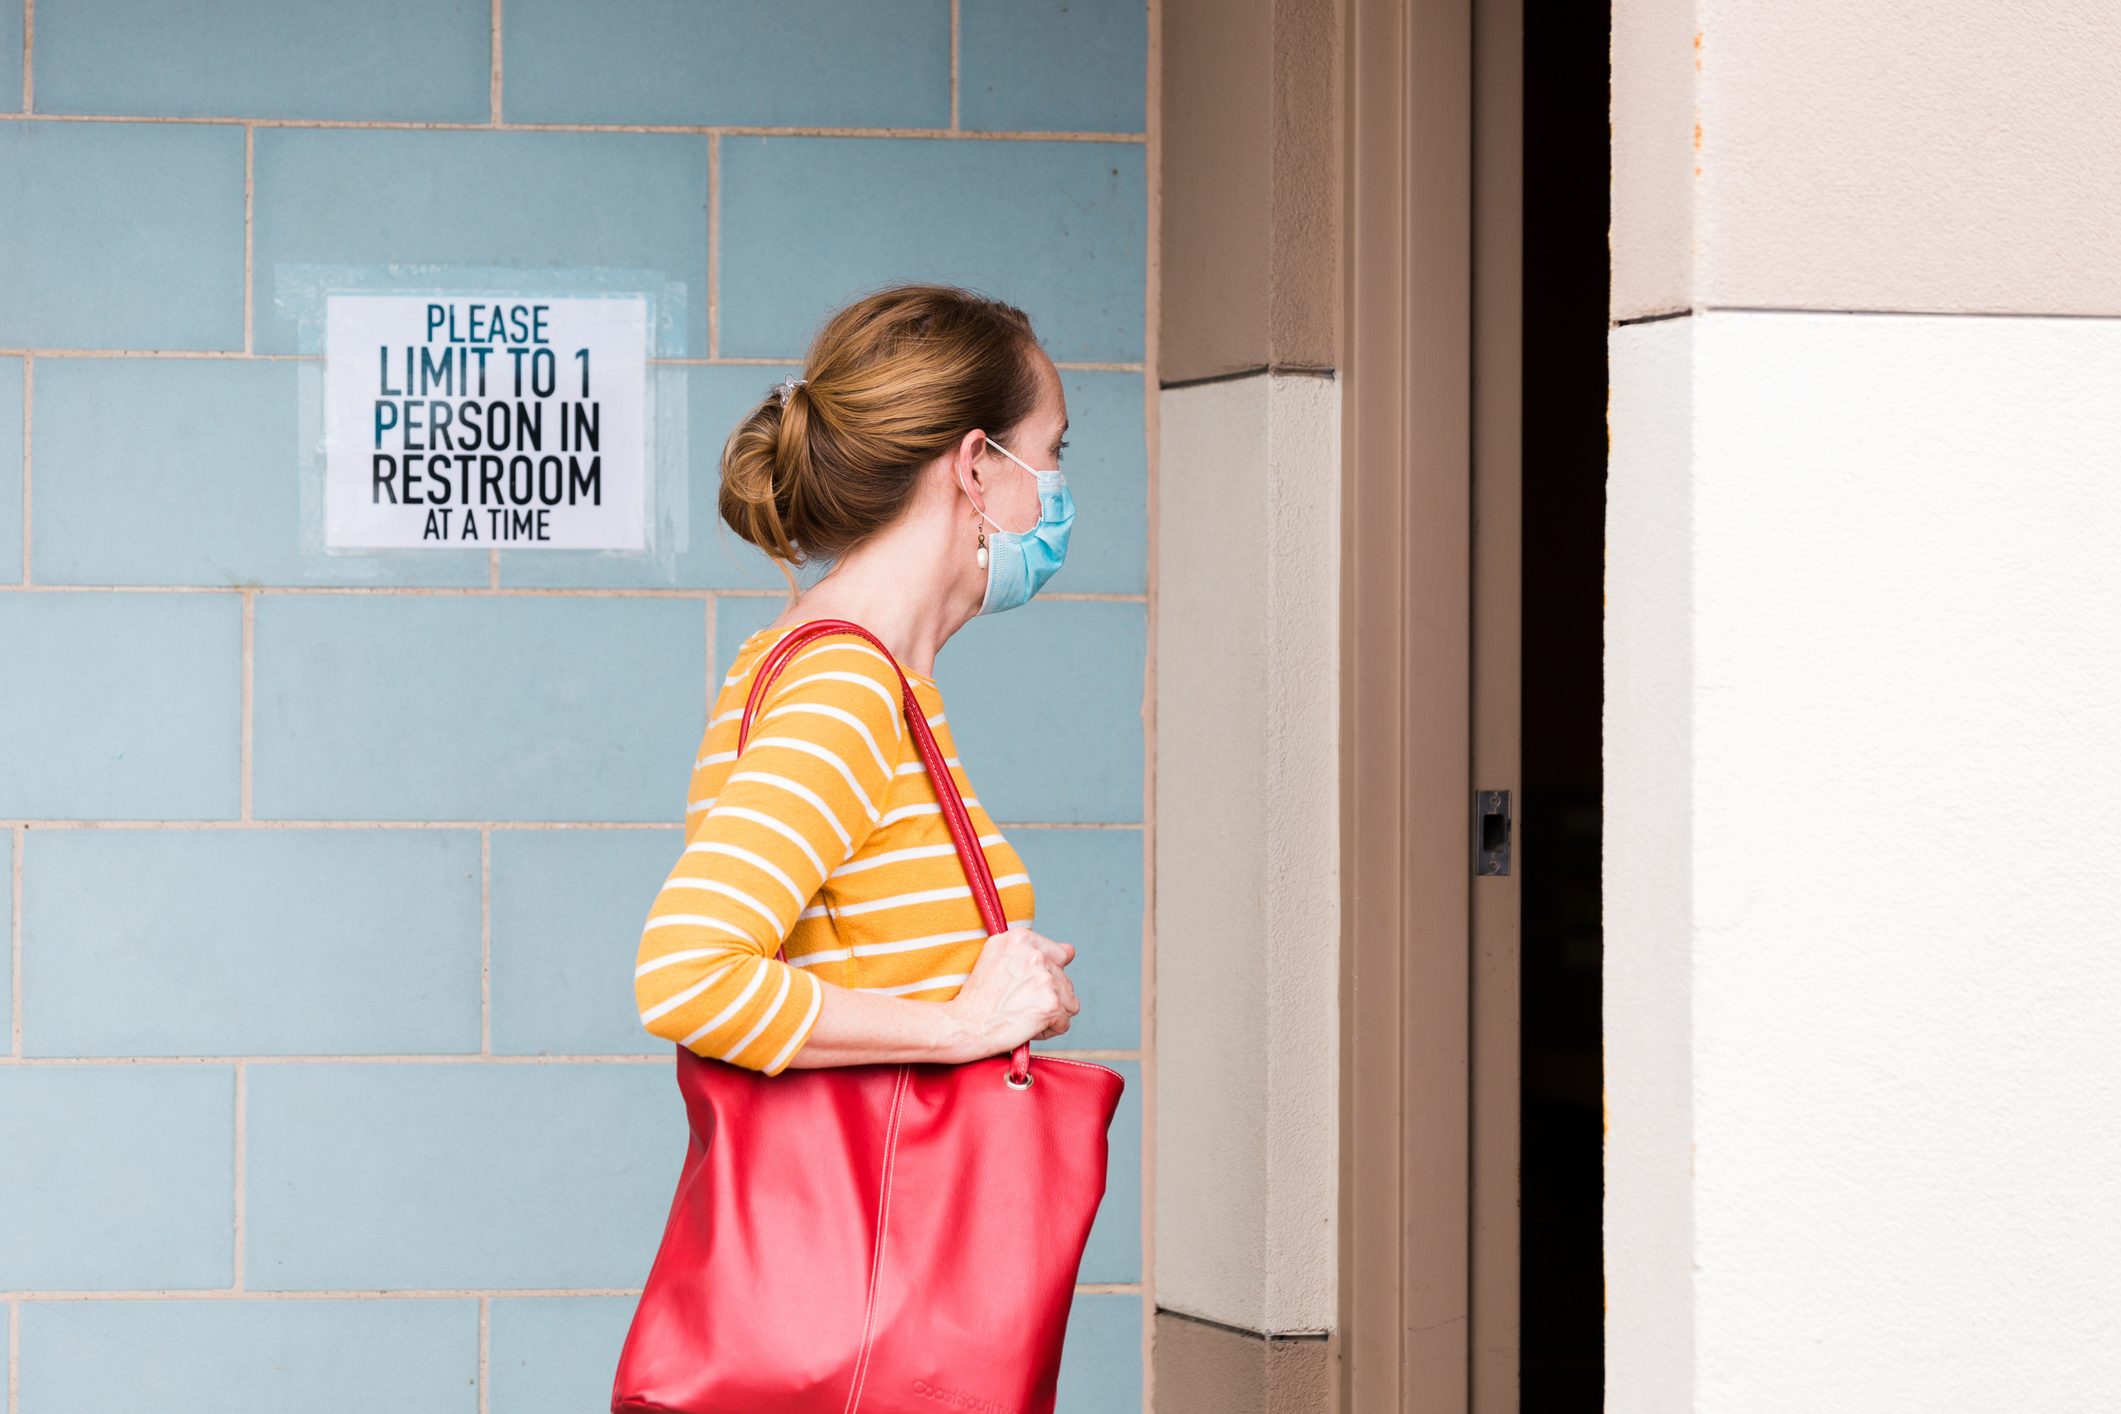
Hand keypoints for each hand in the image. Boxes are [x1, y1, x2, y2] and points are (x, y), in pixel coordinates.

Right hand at [944, 924, 1079, 1058]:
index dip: (1044, 975)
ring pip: (1068, 1001)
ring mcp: (1044, 978)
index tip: (1026, 985)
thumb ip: (1031, 949)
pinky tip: (1028, 1027)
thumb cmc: (977, 998)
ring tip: (1023, 1015)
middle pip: (1064, 980)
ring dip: (1050, 1013)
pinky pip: (1064, 1022)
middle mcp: (1035, 954)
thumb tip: (1070, 951)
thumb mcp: (995, 956)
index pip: (1059, 954)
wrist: (965, 1025)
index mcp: (1021, 938)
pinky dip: (1049, 1029)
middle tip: (1019, 1004)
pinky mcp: (1050, 1004)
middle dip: (1047, 996)